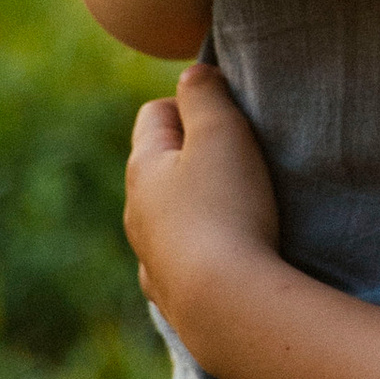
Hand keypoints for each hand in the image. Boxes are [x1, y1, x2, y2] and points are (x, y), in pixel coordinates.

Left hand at [125, 61, 282, 347]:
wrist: (225, 304)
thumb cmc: (226, 208)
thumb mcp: (221, 133)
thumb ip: (205, 94)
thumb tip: (192, 74)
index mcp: (142, 168)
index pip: (156, 114)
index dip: (193, 106)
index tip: (231, 121)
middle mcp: (136, 212)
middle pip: (161, 167)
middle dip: (196, 157)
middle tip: (243, 163)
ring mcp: (150, 257)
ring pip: (169, 216)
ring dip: (198, 207)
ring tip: (243, 211)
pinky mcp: (171, 293)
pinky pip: (180, 260)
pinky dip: (199, 251)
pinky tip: (226, 257)